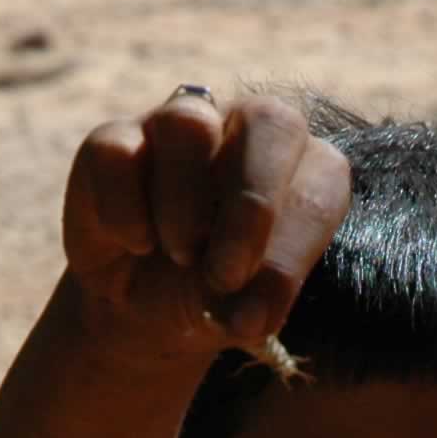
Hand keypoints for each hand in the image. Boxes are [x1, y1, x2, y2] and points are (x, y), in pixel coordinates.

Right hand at [61, 89, 352, 361]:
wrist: (137, 307)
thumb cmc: (209, 296)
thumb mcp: (240, 313)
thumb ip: (254, 306)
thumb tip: (244, 317)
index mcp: (300, 168)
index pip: (322, 179)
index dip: (297, 245)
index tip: (260, 312)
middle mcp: (246, 131)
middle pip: (269, 121)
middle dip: (253, 204)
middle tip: (227, 276)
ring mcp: (178, 125)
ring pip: (189, 123)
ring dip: (185, 202)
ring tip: (180, 256)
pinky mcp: (114, 140)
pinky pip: (118, 152)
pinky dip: (125, 210)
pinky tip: (133, 243)